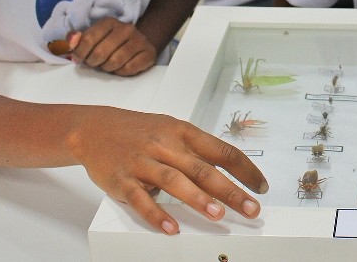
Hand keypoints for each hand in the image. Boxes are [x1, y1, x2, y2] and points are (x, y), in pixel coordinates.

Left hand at [67, 17, 156, 75]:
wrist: (140, 43)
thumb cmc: (111, 42)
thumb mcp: (93, 36)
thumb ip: (77, 38)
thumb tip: (71, 41)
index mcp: (110, 22)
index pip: (88, 38)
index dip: (80, 52)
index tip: (79, 58)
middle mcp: (126, 29)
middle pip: (100, 52)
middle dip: (93, 62)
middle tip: (94, 63)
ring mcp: (139, 40)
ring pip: (115, 61)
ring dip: (107, 68)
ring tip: (107, 65)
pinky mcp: (148, 53)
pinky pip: (129, 68)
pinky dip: (121, 72)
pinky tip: (120, 68)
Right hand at [71, 106, 267, 233]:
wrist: (95, 128)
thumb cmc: (141, 132)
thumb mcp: (173, 130)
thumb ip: (198, 149)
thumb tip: (231, 168)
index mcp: (183, 132)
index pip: (222, 150)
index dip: (245, 169)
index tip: (261, 186)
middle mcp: (166, 145)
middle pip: (203, 169)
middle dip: (230, 190)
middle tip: (251, 209)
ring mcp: (143, 162)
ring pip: (174, 181)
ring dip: (198, 199)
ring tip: (218, 215)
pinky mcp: (121, 180)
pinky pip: (140, 199)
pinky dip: (156, 214)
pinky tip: (171, 228)